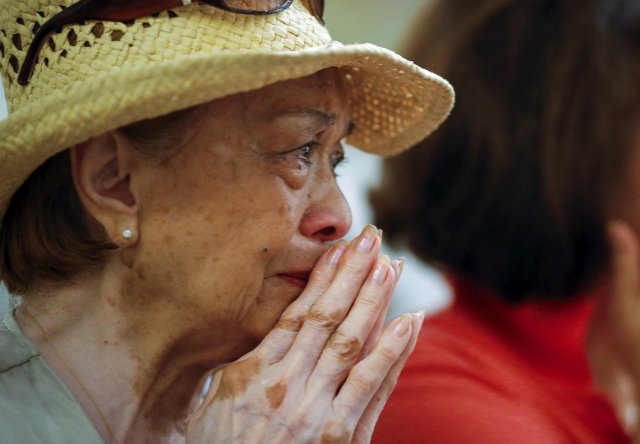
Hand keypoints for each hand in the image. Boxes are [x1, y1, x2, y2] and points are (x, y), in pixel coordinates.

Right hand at [186, 224, 422, 443]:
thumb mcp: (209, 407)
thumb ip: (233, 368)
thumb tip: (245, 334)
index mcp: (251, 372)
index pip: (295, 314)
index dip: (321, 278)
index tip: (339, 248)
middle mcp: (284, 384)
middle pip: (326, 317)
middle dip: (352, 273)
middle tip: (372, 238)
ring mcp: (314, 408)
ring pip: (351, 341)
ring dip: (373, 300)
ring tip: (390, 266)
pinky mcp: (338, 436)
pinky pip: (371, 385)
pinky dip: (392, 351)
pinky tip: (408, 323)